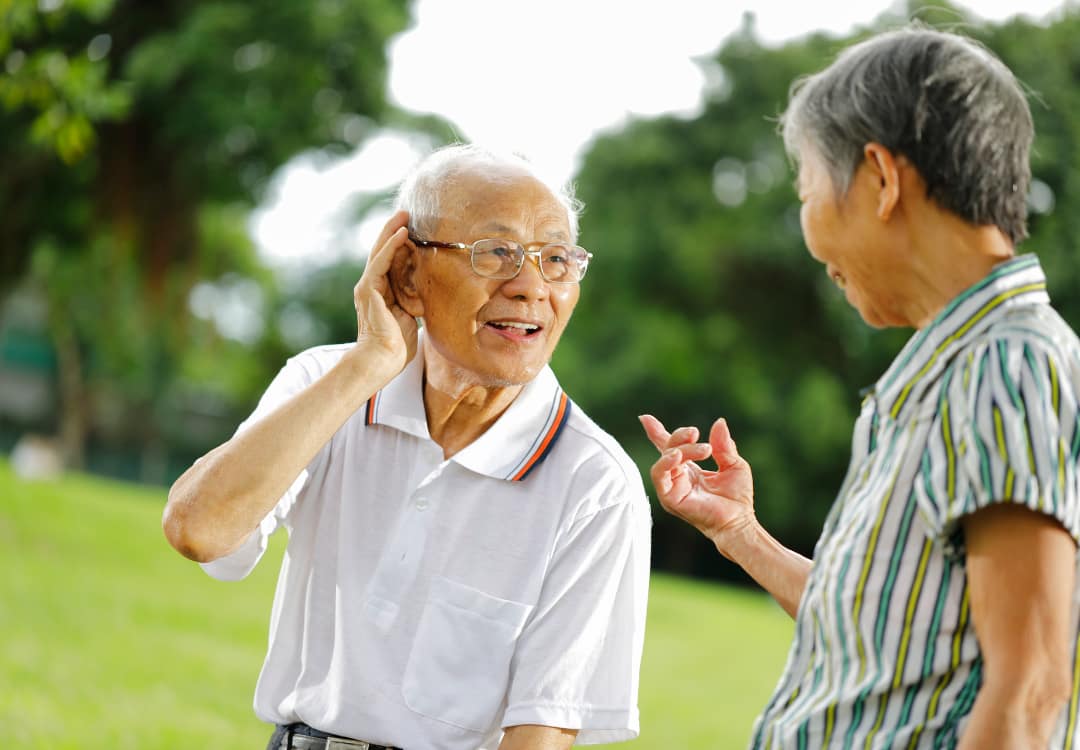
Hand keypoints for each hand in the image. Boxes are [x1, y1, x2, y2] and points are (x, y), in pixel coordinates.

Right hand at [353, 210, 417, 373]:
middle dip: (394, 231)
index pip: (390, 261)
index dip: (401, 244)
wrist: (382, 362)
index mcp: (381, 293)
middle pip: (382, 251)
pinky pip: (381, 262)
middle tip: (407, 213)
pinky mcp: (369, 290)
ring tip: (404, 215)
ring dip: (392, 231)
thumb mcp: (411, 318)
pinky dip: (391, 246)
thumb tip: (431, 296)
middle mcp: (371, 286)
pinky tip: (402, 234)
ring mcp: (368, 287)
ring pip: (380, 252)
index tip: (414, 229)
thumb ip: (415, 303)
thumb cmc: (397, 348)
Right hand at [639, 414, 755, 551]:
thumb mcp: (734, 465)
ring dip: (680, 449)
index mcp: (689, 469)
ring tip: (702, 448)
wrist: (739, 521)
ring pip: (665, 459)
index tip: (645, 418)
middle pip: (668, 448)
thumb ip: (723, 445)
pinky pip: (659, 476)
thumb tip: (718, 422)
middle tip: (696, 433)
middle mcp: (677, 477)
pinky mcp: (669, 498)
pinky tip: (678, 456)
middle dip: (680, 436)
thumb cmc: (737, 498)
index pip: (670, 447)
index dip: (657, 432)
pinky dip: (665, 463)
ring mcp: (672, 488)